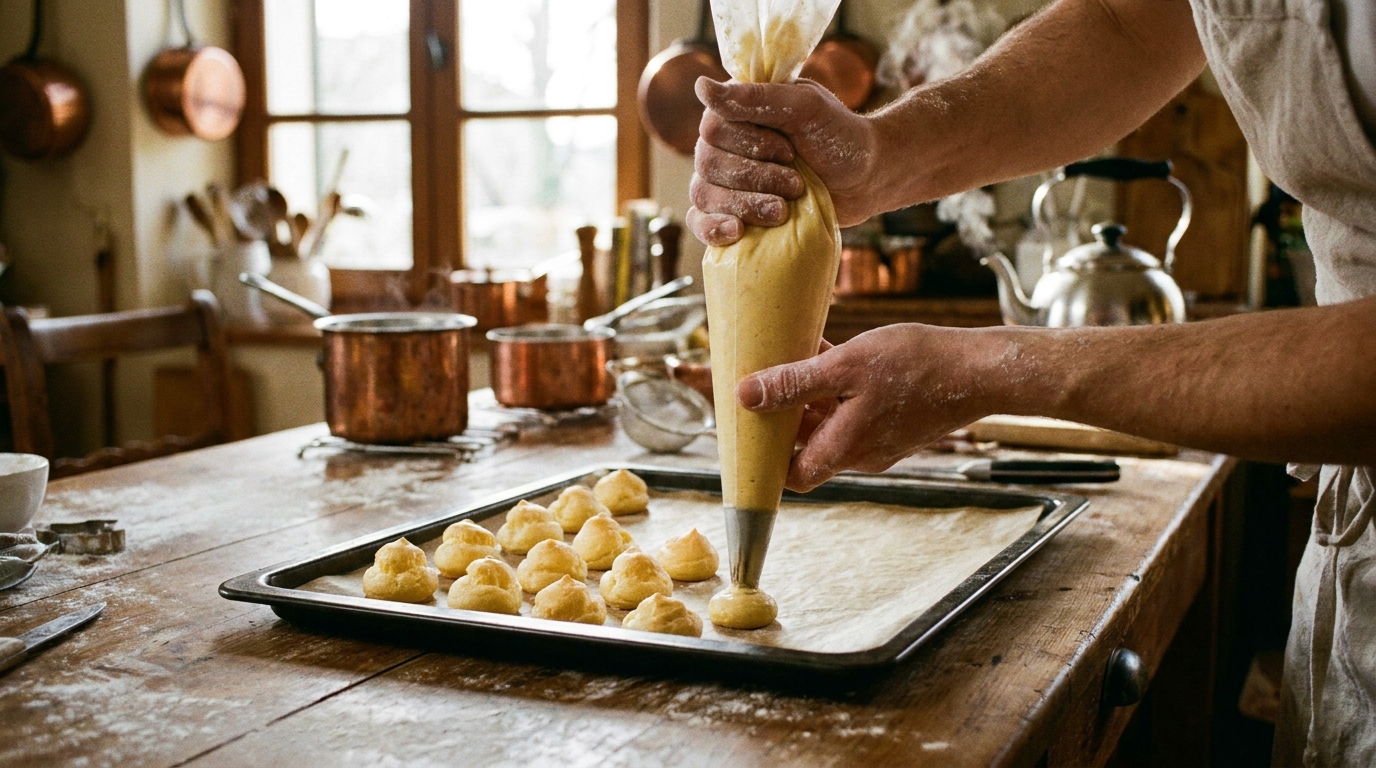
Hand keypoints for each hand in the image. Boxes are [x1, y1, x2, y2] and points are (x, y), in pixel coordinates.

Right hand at [687, 78, 880, 246]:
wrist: (865, 179)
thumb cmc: (839, 136)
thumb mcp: (806, 108)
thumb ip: (757, 97)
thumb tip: (700, 86)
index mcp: (738, 112)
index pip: (713, 129)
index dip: (748, 145)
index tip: (789, 151)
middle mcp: (725, 144)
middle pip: (709, 164)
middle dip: (755, 177)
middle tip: (796, 183)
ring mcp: (726, 181)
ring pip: (705, 195)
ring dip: (745, 204)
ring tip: (783, 210)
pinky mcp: (733, 211)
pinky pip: (700, 222)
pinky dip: (712, 228)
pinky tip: (736, 231)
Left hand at [735, 325, 995, 490]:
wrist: (982, 370)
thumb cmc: (919, 366)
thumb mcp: (845, 366)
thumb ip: (794, 383)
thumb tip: (746, 395)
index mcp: (845, 448)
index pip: (791, 476)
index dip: (765, 461)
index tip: (746, 431)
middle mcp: (861, 453)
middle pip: (807, 444)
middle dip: (783, 416)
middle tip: (760, 381)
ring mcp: (881, 439)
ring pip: (831, 422)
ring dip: (810, 396)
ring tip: (793, 356)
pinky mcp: (896, 423)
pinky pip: (853, 411)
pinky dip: (836, 389)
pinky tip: (829, 351)